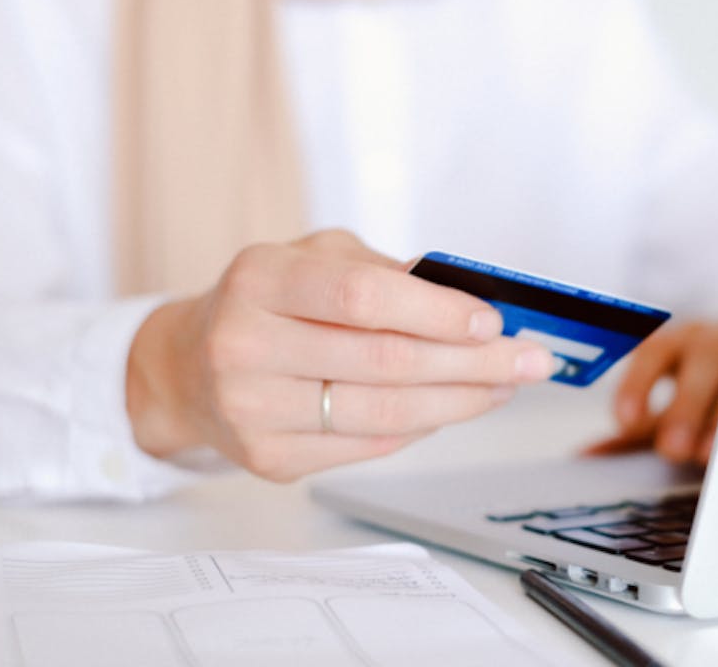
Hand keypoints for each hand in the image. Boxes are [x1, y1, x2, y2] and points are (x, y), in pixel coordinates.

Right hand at [126, 229, 554, 480]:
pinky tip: (451, 408)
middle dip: (472, 363)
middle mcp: (245, 346)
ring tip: (502, 386)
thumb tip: (472, 302)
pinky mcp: (268, 460)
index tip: (493, 320)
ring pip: (383, 414)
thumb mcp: (311, 258)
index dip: (435, 311)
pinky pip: (368, 446)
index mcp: (259, 279)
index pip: (361, 297)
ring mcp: (252, 411)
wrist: (188, 368)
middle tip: (529, 360)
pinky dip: (421, 427)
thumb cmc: (266, 302)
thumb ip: (381, 271)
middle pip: (383, 362)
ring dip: (459, 403)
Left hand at [586, 314, 717, 465]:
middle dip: (687, 404)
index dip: (637, 384)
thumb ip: (640, 429)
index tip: (623, 420)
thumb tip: (588, 456)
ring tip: (711, 453)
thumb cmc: (713, 387)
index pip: (655, 352)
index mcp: (683, 343)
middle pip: (704, 358)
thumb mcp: (675, 405)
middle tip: (672, 449)